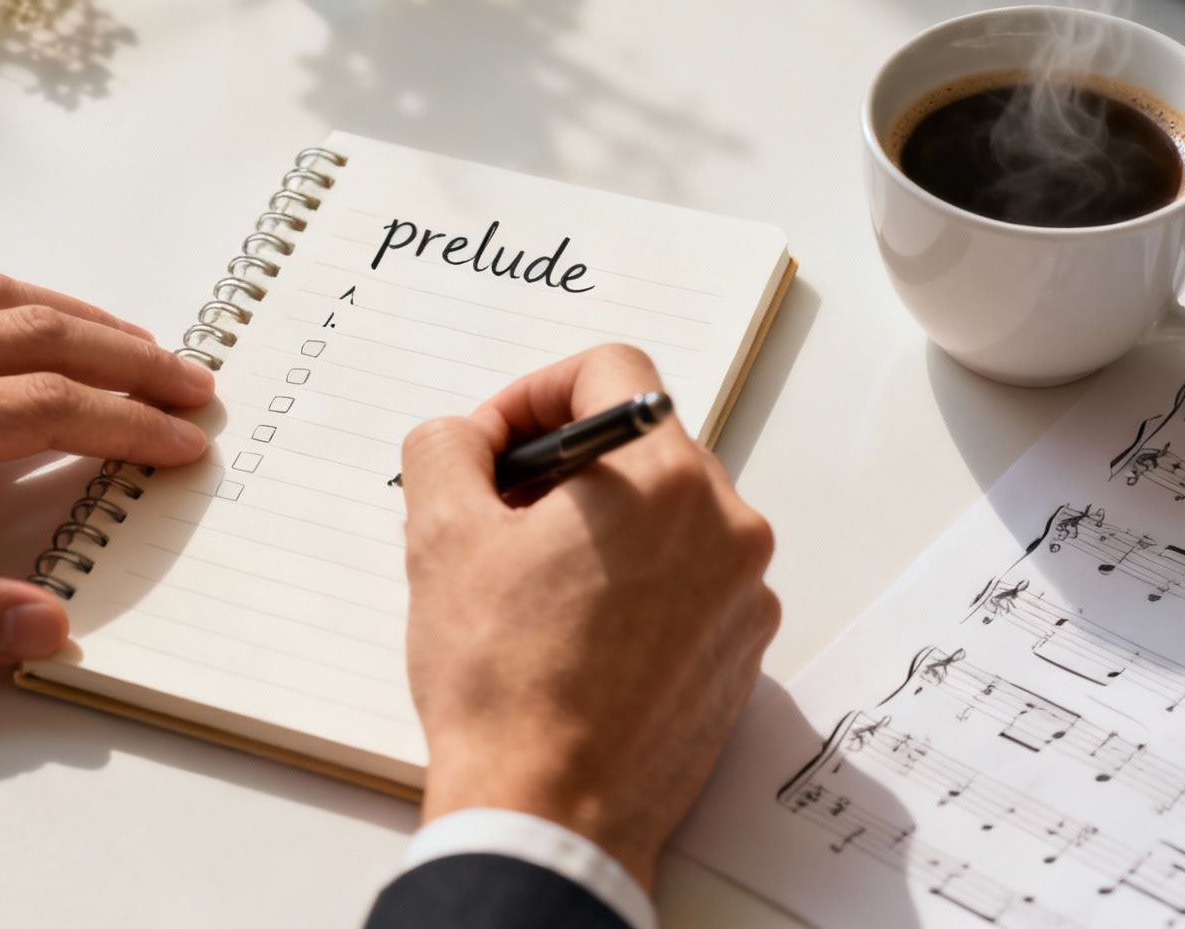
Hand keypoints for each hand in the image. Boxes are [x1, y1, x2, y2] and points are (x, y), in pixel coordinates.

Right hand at [399, 344, 779, 890]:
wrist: (553, 813)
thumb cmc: (504, 683)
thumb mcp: (441, 537)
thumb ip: (447, 447)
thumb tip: (467, 437)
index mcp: (662, 478)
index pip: (611, 371)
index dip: (535, 393)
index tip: (496, 444)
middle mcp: (725, 525)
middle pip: (641, 444)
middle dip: (564, 466)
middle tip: (499, 516)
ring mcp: (743, 593)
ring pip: (667, 515)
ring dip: (600, 525)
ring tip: (532, 585)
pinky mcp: (741, 652)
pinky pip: (689, 581)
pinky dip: (636, 583)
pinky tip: (575, 632)